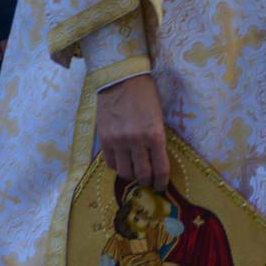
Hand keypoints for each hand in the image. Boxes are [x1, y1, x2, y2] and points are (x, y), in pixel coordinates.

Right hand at [96, 74, 168, 189]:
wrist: (121, 79)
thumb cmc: (145, 94)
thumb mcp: (158, 116)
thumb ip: (157, 138)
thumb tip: (157, 159)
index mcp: (155, 135)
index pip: (160, 169)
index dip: (161, 182)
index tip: (161, 186)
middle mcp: (136, 141)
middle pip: (142, 174)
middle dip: (147, 181)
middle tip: (148, 181)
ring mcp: (118, 141)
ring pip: (125, 172)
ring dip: (131, 175)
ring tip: (134, 173)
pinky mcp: (104, 140)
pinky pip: (110, 163)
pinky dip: (117, 166)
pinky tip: (122, 162)